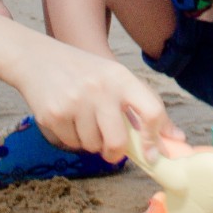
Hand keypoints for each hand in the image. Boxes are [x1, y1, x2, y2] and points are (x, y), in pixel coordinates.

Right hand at [15, 41, 179, 161]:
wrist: (35, 59)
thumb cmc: (83, 72)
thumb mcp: (116, 78)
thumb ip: (145, 106)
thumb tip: (176, 138)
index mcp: (121, 77)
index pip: (151, 111)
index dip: (155, 138)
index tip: (152, 153)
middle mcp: (99, 89)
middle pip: (117, 141)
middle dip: (115, 153)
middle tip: (111, 150)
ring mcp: (74, 102)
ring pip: (92, 145)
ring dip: (91, 142)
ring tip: (83, 120)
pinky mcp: (53, 115)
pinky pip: (71, 144)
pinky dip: (72, 138)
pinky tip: (67, 118)